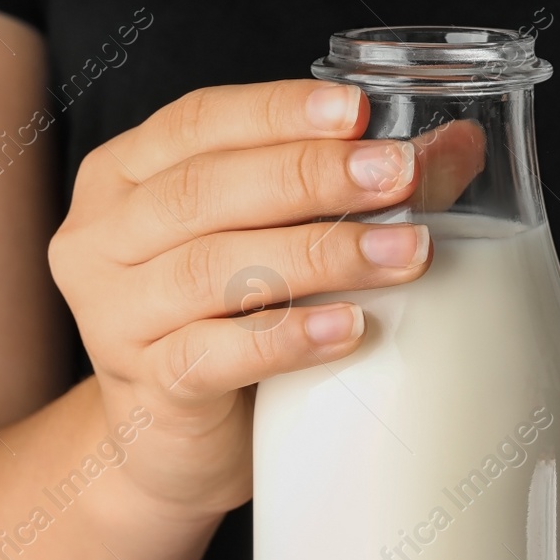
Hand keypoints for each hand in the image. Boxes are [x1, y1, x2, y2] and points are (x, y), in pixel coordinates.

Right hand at [47, 80, 483, 516]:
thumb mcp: (274, 246)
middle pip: (207, 189)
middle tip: (399, 176)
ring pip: (213, 270)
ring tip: (403, 255)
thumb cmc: (227, 327)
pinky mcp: (148, 389)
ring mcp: (116, 318)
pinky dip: (286, 338)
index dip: (279, 112)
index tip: (360, 112)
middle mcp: (104, 238)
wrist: (172, 447)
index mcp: (126, 177)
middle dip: (311, 176)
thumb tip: (456, 145)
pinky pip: (213, 356)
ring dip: (318, 255)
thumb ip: (352, 191)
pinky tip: (348, 328)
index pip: (199, 121)